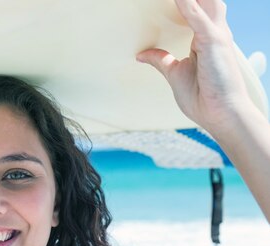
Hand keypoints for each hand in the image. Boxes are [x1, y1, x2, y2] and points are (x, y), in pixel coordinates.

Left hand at [136, 0, 259, 138]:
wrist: (220, 115)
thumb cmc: (204, 98)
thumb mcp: (175, 74)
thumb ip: (161, 59)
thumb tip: (143, 54)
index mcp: (207, 38)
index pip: (198, 9)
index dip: (186, 1)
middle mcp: (214, 32)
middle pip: (205, 1)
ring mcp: (215, 35)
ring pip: (203, 3)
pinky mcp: (212, 41)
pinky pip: (196, 16)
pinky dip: (186, 4)